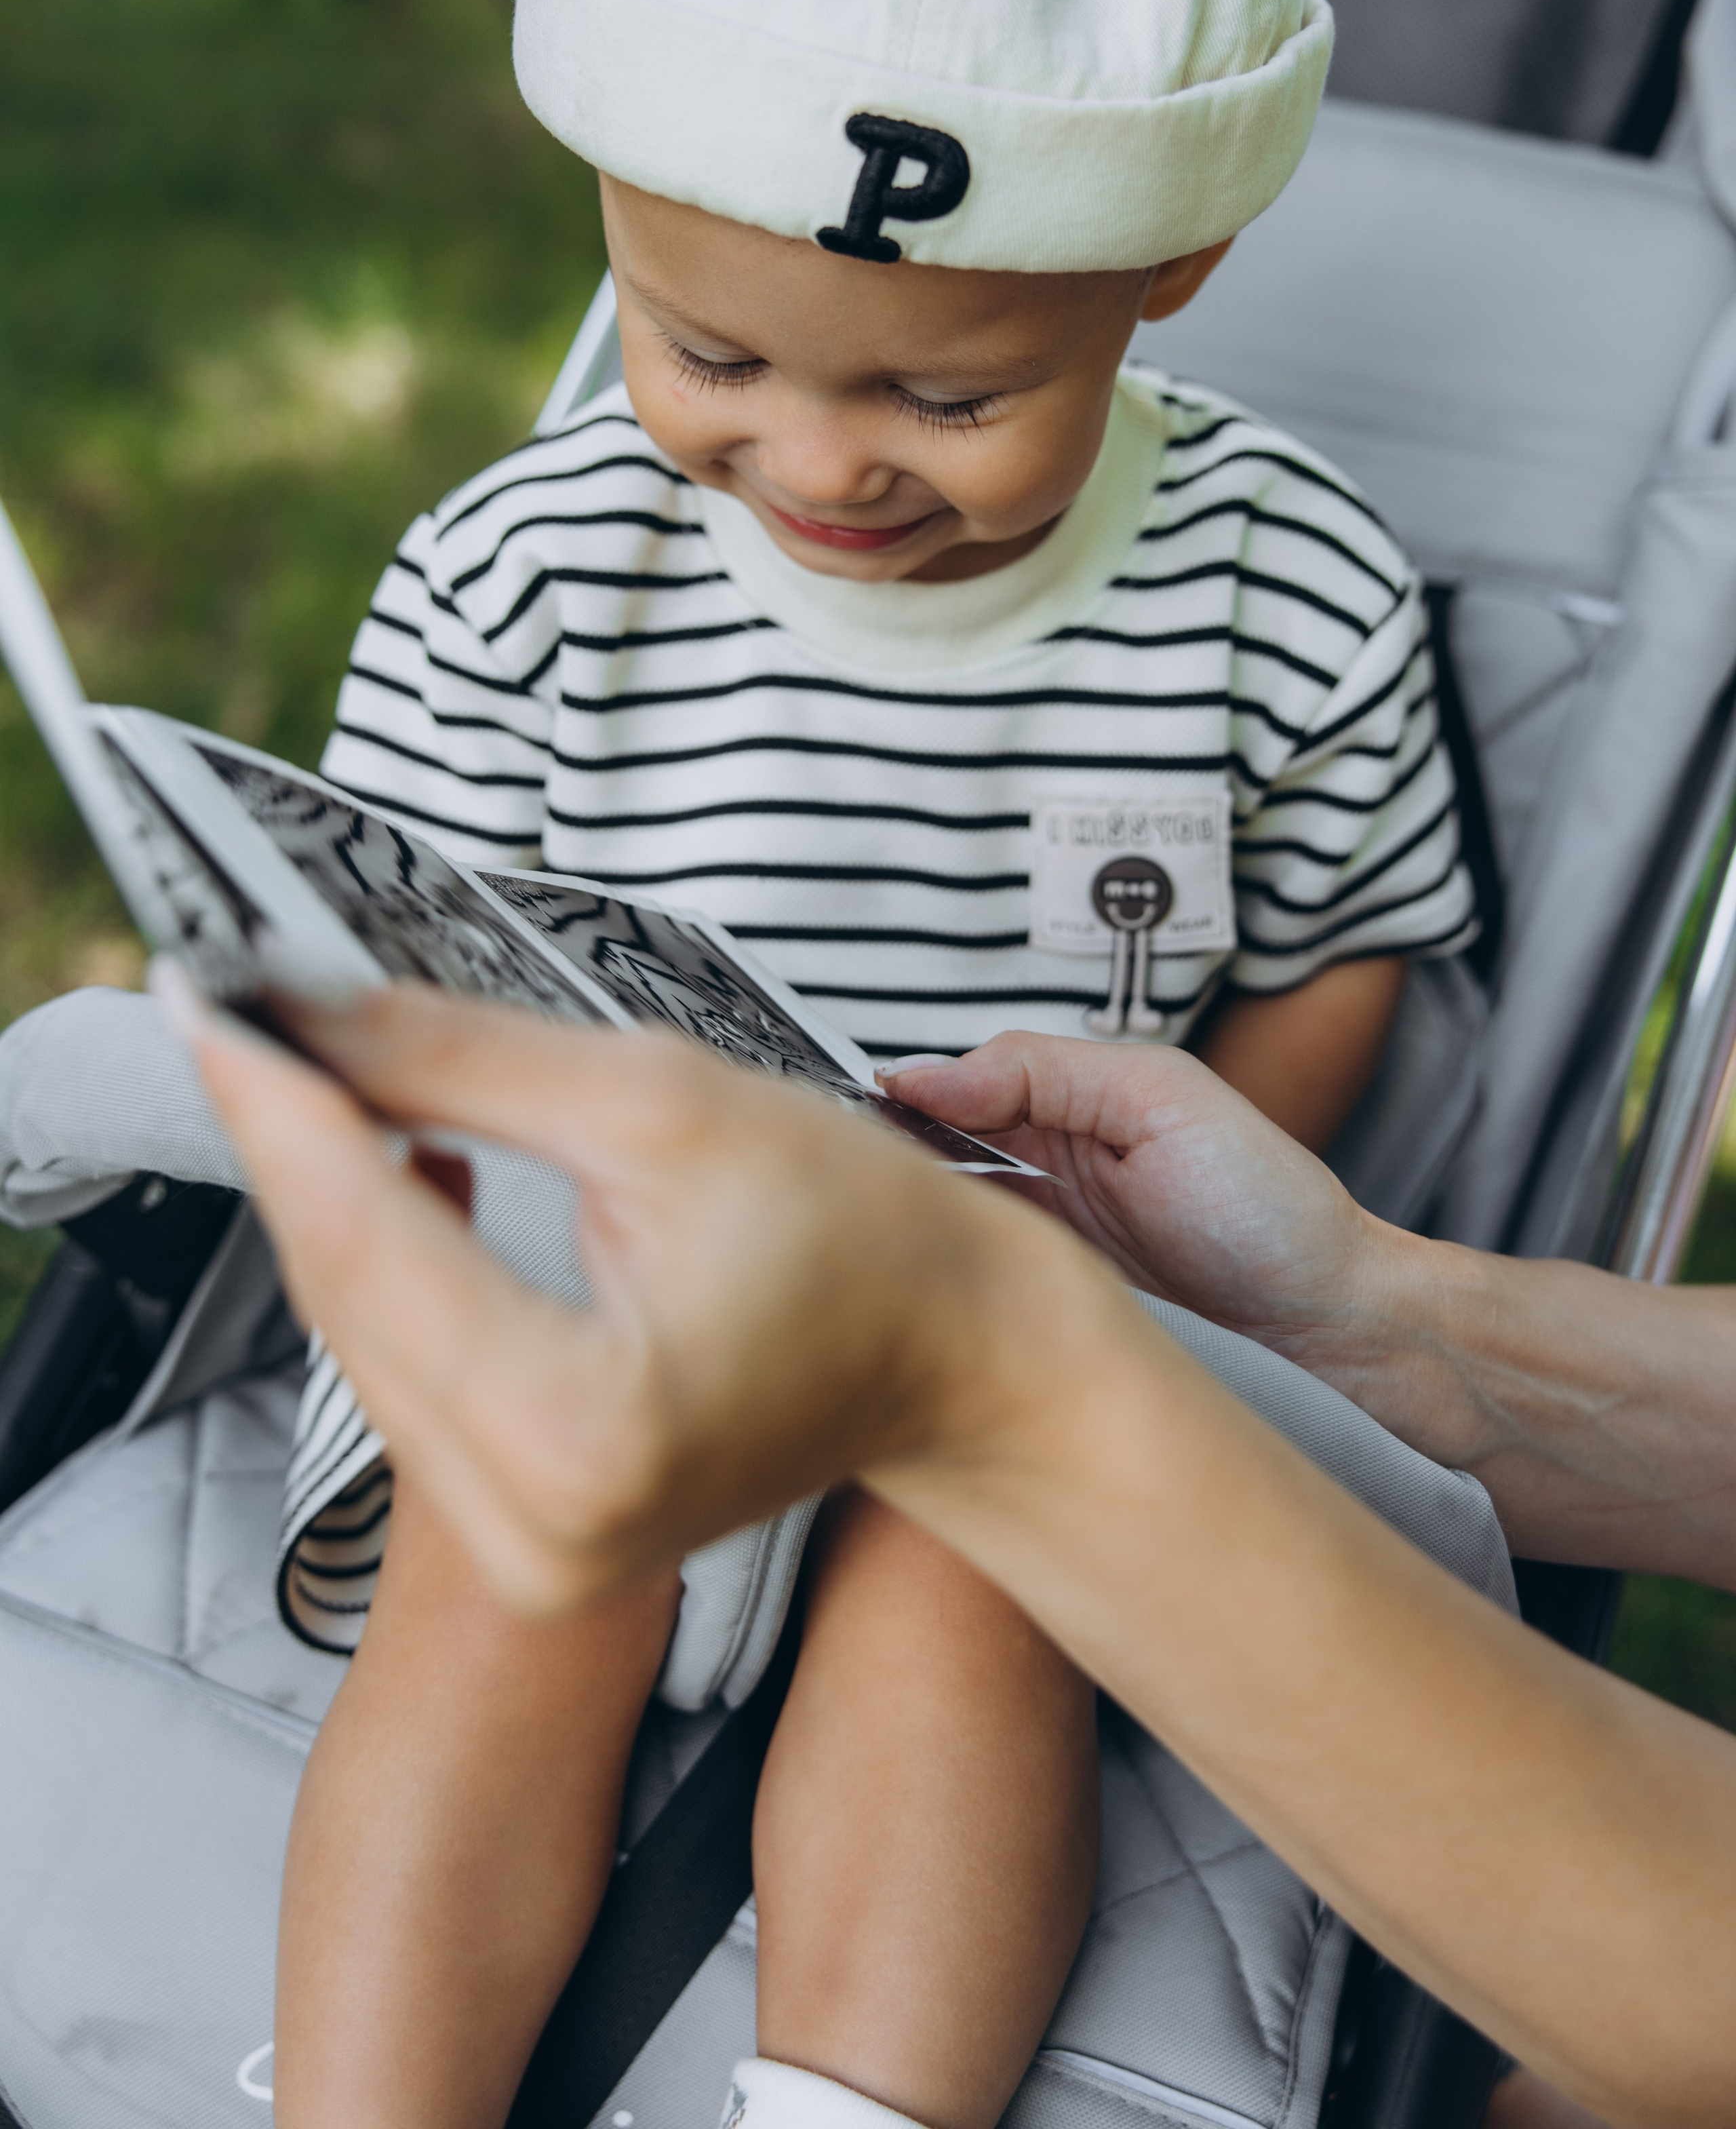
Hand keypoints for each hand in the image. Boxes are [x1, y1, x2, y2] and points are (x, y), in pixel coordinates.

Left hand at [161, 974, 1082, 1615]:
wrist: (960, 1358)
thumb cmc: (861, 1229)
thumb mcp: (662, 1103)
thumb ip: (460, 1058)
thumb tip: (302, 1006)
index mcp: (576, 1430)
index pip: (363, 1240)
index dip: (271, 1104)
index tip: (200, 997)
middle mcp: (530, 1527)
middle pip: (345, 1295)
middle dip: (289, 1139)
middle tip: (240, 1005)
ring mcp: (525, 1551)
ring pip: (365, 1335)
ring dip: (333, 1197)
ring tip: (316, 1064)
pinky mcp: (527, 1537)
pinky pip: (410, 1377)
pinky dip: (390, 1265)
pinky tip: (404, 1165)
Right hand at [883, 1034, 1388, 1381]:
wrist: (1323, 1312)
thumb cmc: (1261, 1200)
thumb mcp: (1155, 1100)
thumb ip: (1041, 1073)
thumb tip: (923, 1074)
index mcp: (1082, 1087)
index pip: (966, 1077)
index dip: (914, 1092)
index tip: (864, 1109)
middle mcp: (1060, 1144)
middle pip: (947, 1135)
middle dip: (897, 1145)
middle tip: (856, 1168)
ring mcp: (1056, 1213)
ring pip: (955, 1195)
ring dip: (917, 1200)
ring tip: (875, 1212)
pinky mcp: (1058, 1274)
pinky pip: (984, 1252)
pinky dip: (948, 1252)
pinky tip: (916, 1258)